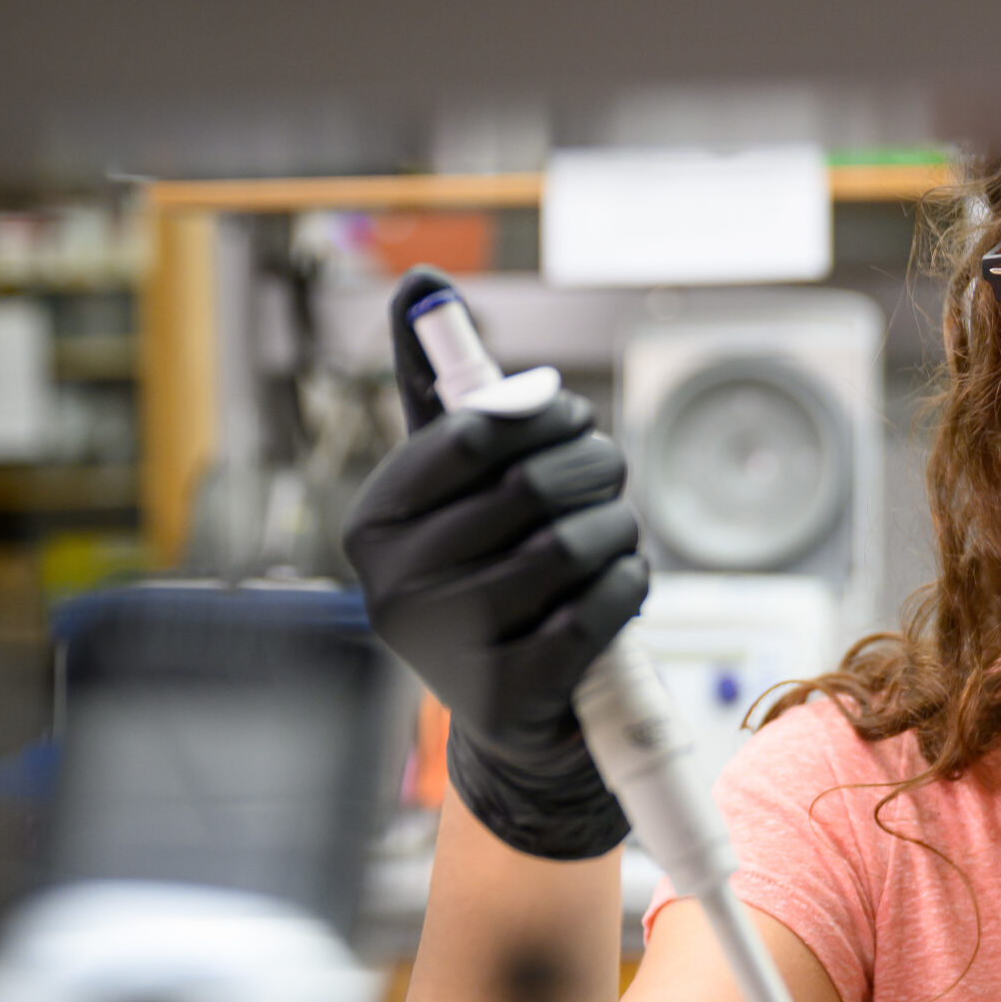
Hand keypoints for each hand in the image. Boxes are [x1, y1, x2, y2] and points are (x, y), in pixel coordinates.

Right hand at [342, 271, 648, 859]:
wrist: (511, 721)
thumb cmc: (486, 578)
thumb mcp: (452, 489)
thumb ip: (441, 391)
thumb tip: (421, 280)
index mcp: (373, 523)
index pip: (472, 433)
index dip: (543, 412)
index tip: (573, 416)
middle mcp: (395, 586)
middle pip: (529, 486)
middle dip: (592, 468)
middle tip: (608, 475)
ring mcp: (447, 649)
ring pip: (569, 547)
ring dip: (616, 528)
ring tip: (615, 531)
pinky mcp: (508, 698)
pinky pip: (597, 611)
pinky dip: (627, 585)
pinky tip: (621, 582)